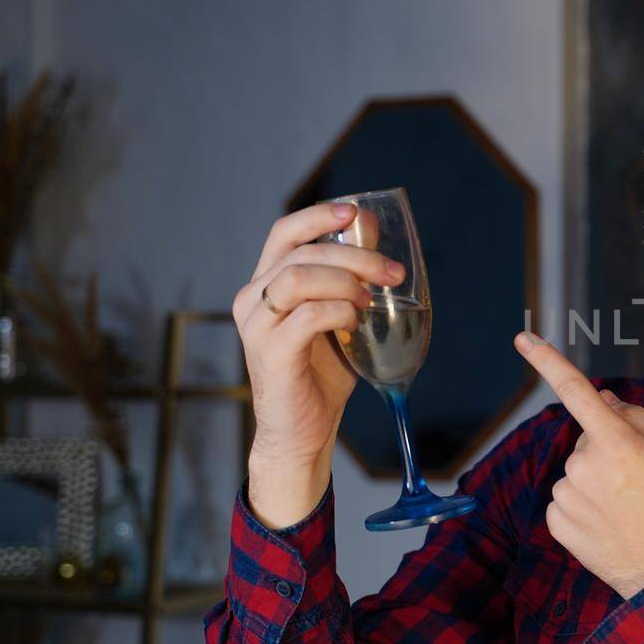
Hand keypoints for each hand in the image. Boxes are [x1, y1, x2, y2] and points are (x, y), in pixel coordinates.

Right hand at [233, 201, 406, 526]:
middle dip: (352, 253)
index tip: (355, 212)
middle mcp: (253, 299)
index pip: (284, 233)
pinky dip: (336, 311)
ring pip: (296, 277)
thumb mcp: (341, 318)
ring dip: (342, 280)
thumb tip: (374, 237)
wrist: (303, 431)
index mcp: (267, 285)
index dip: (318, 216)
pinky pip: (304, 316)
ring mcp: (257, 326)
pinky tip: (353, 322)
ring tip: (368, 300)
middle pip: (298, 252)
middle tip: (390, 271)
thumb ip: (350, 281)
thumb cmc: (322, 374)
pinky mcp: (269, 353)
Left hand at [514, 331, 643, 599]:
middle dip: (608, 449)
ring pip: (576, 471)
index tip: (523, 338)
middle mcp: (584, 467)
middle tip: (641, 482)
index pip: (577, 392)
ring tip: (629, 508)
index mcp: (618, 444)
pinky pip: (566, 499)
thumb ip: (641, 418)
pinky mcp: (556, 523)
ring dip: (597, 481)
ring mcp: (566, 497)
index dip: (547, 361)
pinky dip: (585, 506)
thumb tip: (606, 401)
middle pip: (587, 439)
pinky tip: (609, 523)